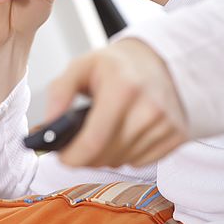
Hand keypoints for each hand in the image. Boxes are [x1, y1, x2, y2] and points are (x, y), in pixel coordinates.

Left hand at [45, 38, 188, 167]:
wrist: (161, 59)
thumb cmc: (118, 65)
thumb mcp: (82, 66)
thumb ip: (59, 93)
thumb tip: (47, 127)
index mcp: (123, 88)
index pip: (93, 142)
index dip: (72, 156)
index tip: (63, 155)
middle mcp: (149, 109)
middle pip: (106, 157)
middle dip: (86, 155)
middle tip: (80, 140)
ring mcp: (166, 124)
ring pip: (122, 162)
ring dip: (107, 155)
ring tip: (105, 131)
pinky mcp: (176, 135)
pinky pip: (141, 163)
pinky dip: (128, 154)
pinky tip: (125, 133)